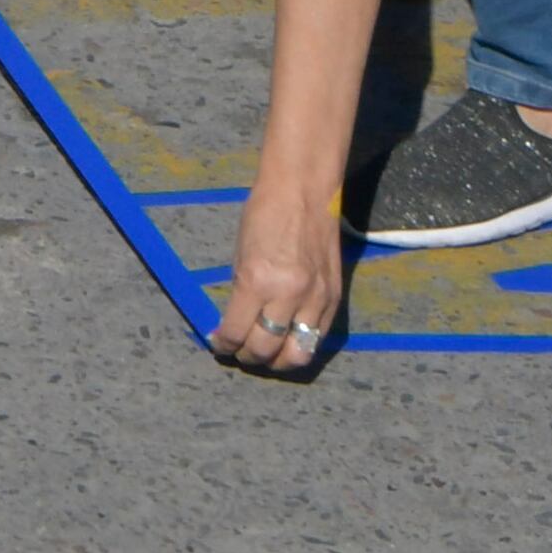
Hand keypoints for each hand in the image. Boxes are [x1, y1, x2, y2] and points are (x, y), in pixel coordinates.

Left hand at [208, 184, 344, 376]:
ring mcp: (316, 299)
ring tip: (265, 356)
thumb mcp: (240, 254)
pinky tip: (288, 341)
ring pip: (299, 354)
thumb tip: (235, 322)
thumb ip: (241, 291)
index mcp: (257, 281)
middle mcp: (289, 295)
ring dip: (277, 361)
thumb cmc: (263, 214)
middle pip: (267, 349)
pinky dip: (301, 345)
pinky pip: (319, 337)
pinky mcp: (335, 298)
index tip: (217, 343)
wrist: (303, 191)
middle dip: (247, 357)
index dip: (223, 343)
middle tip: (239, 353)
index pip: (236, 331)